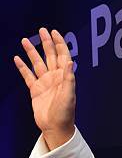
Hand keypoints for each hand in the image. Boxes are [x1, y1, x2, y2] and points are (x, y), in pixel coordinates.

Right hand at [14, 27, 75, 149]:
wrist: (55, 127)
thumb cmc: (65, 114)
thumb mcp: (69, 96)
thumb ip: (69, 78)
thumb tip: (69, 61)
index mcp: (64, 77)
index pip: (62, 56)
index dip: (59, 43)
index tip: (54, 32)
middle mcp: (55, 78)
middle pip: (50, 56)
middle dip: (46, 43)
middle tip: (42, 30)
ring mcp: (44, 83)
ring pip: (37, 63)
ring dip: (32, 52)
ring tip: (25, 40)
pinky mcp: (35, 90)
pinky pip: (28, 76)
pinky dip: (22, 67)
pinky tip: (17, 58)